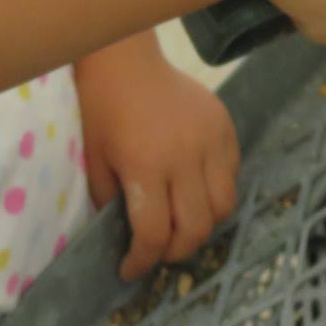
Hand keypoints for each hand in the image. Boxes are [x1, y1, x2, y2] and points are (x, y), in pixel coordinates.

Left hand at [75, 35, 240, 280]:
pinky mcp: (224, 126)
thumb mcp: (93, 158)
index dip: (143, 261)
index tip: (130, 269)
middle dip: (176, 251)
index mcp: (146, 165)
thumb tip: (123, 236)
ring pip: (223, 206)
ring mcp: (210, 139)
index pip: (155, 233)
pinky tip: (195, 188)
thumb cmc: (101, 105)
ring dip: (202, 224)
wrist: (126, 57)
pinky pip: (232, 174)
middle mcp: (185, 156)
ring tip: (181, 222)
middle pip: (195, 227)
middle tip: (158, 251)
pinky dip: (217, 191)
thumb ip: (108, 201)